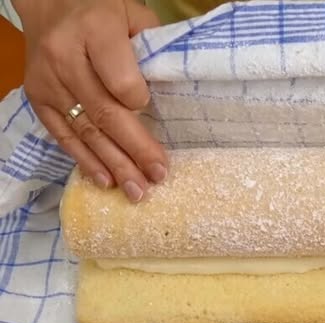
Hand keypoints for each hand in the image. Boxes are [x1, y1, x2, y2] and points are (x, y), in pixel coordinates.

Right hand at [16, 0, 167, 201]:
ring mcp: (49, 81)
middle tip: (157, 177)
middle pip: (105, 113)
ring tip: (137, 191)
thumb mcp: (132, 14)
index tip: (158, 120)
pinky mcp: (38, 99)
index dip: (140, 103)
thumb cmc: (100, 11)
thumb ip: (152, 49)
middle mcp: (66, 57)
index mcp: (95, 30)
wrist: (48, 3)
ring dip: (114, 165)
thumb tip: (175, 92)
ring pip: (86, 131)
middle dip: (135, 150)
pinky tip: (106, 182)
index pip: (121, 80)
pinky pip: (64, 136)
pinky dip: (86, 161)